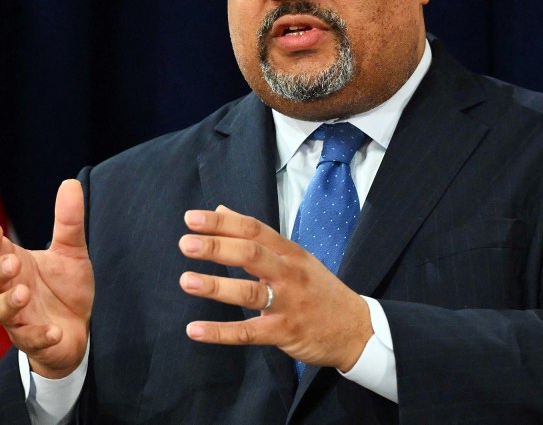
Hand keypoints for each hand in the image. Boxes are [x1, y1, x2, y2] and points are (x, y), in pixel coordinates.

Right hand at [0, 179, 93, 378]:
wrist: (76, 328)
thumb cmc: (64, 287)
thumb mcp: (71, 251)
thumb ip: (69, 221)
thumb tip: (71, 182)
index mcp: (15, 265)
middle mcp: (11, 290)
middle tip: (13, 263)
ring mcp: (19, 318)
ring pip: (0, 312)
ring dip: (9, 303)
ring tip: (24, 293)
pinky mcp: (34, 342)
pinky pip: (30, 341)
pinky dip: (40, 336)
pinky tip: (53, 330)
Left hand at [178, 206, 371, 371]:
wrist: (357, 328)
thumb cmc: (319, 290)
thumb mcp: (294, 258)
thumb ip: (257, 237)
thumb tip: (220, 210)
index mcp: (290, 252)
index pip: (254, 230)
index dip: (222, 223)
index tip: (192, 218)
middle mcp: (289, 273)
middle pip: (251, 254)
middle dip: (217, 247)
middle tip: (186, 244)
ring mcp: (289, 302)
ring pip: (249, 291)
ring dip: (216, 286)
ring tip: (186, 281)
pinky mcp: (285, 332)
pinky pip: (249, 332)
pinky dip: (220, 332)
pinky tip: (195, 330)